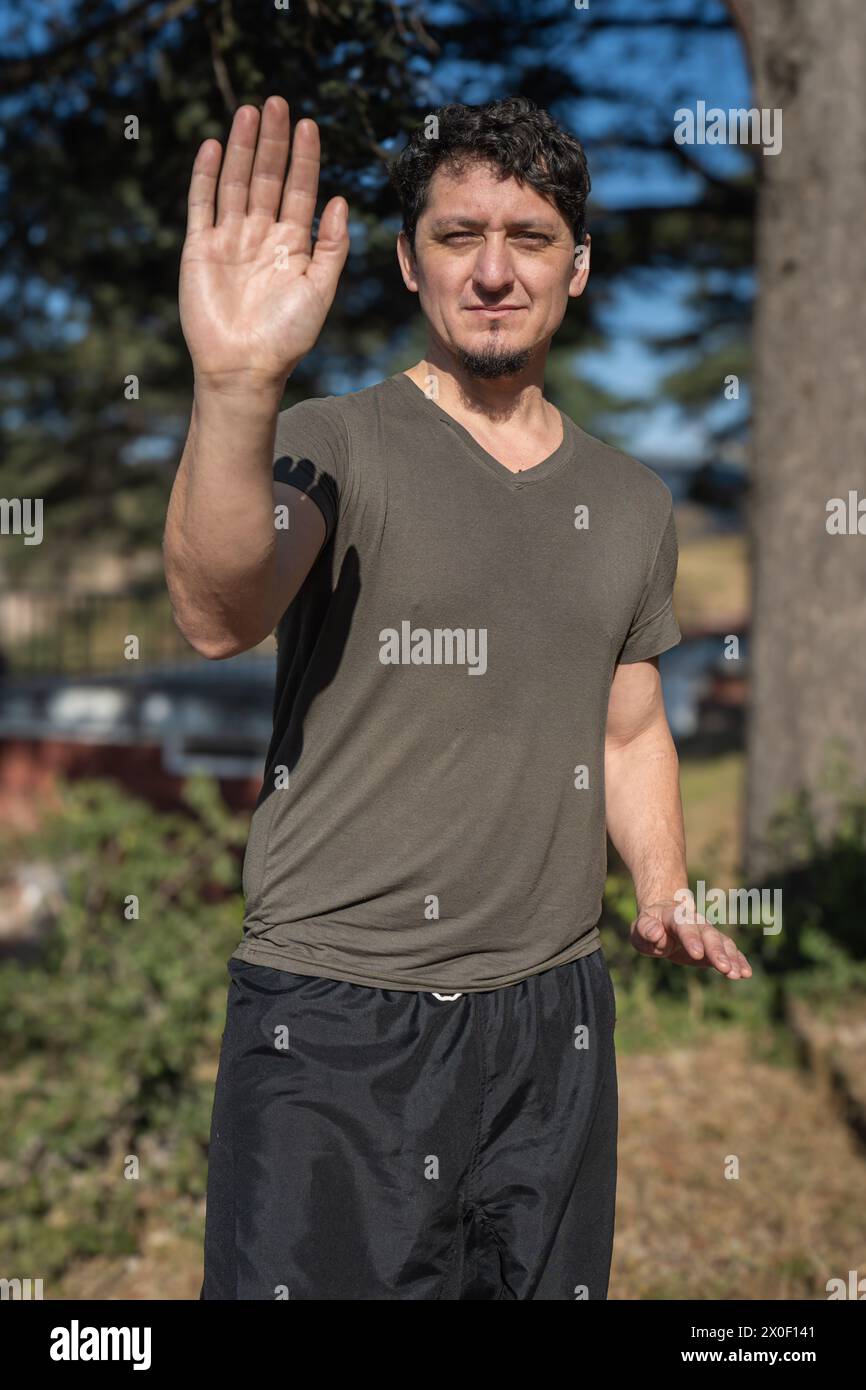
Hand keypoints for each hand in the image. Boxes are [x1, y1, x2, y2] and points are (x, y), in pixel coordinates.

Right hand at [179, 95, 348, 391]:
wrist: (244, 367)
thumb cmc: (287, 337)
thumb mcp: (320, 290)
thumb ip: (331, 246)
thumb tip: (340, 199)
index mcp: (292, 245)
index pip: (299, 191)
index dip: (304, 159)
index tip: (309, 125)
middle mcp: (261, 236)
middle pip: (266, 177)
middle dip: (272, 142)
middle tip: (277, 103)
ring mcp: (229, 240)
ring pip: (235, 183)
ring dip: (241, 147)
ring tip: (249, 112)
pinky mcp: (200, 248)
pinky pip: (202, 204)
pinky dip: (206, 176)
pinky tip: (212, 145)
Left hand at [630, 895, 751, 977]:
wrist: (663, 918)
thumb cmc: (649, 926)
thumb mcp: (640, 928)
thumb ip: (646, 930)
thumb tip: (656, 934)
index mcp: (674, 916)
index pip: (684, 926)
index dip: (691, 940)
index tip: (697, 955)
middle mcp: (695, 922)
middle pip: (708, 934)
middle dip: (717, 951)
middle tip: (724, 968)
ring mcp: (707, 932)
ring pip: (722, 942)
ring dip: (731, 958)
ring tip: (739, 975)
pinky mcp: (714, 945)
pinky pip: (729, 951)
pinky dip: (738, 961)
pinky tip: (746, 973)